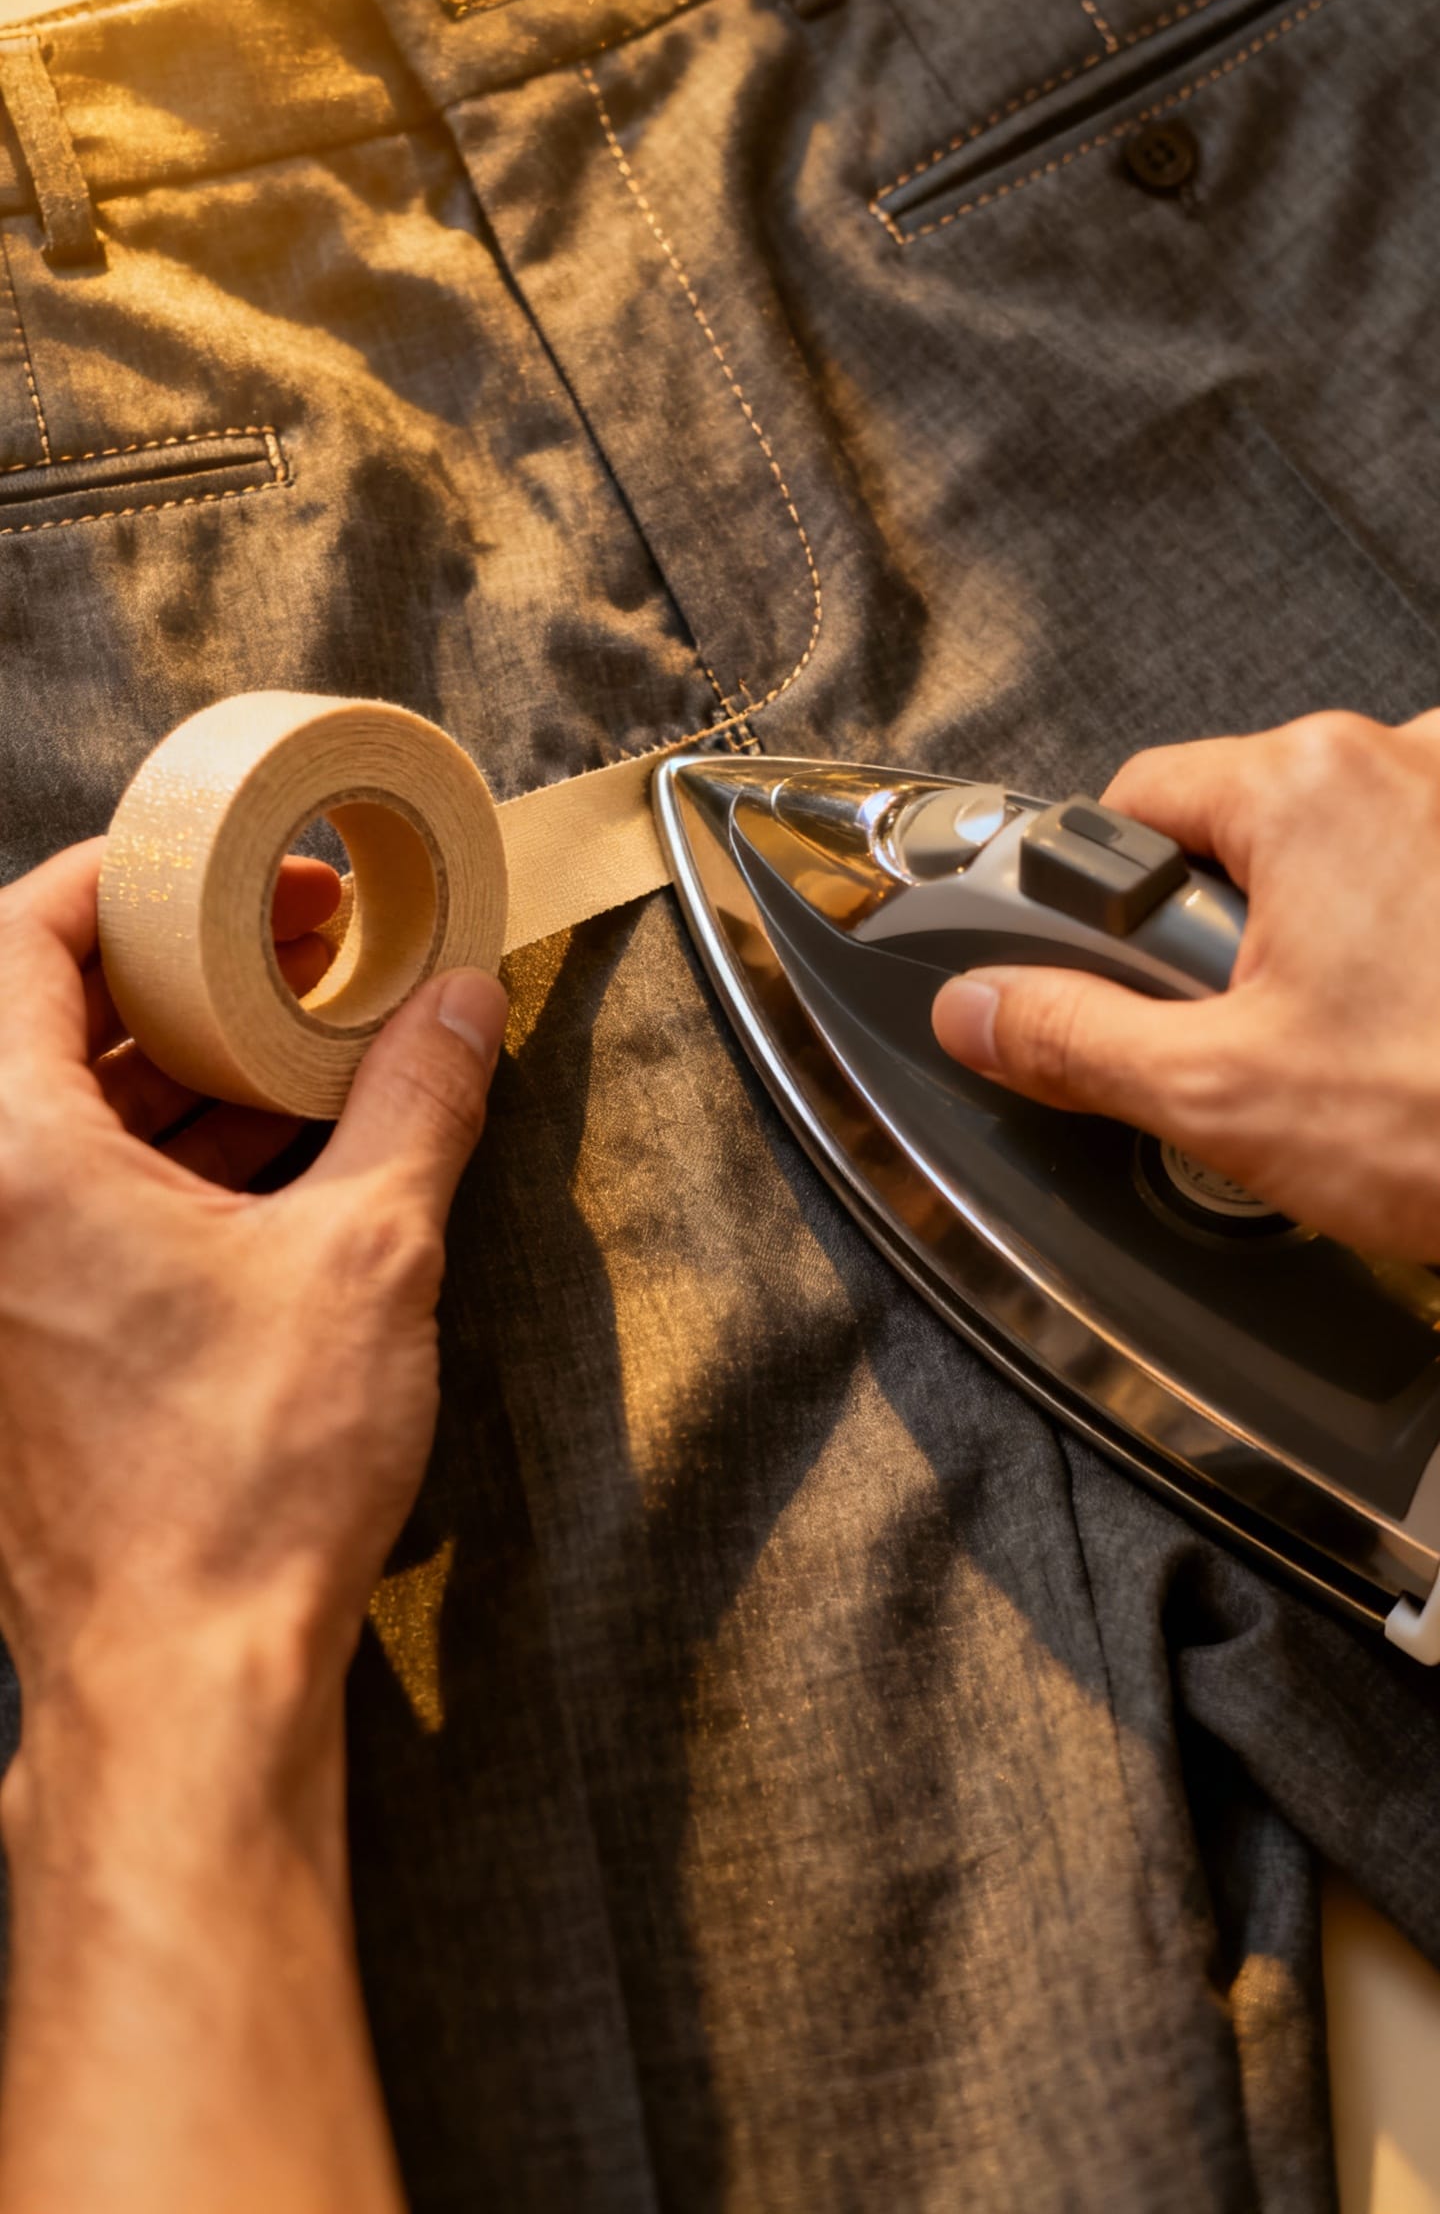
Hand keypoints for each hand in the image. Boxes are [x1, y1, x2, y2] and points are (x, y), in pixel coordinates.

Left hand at [0, 835, 507, 2213]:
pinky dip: (157, 1157)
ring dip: (173, 1068)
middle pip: (40, 1024)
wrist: (185, 1684)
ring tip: (303, 1048)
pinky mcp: (12, 1359)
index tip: (220, 873)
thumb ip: (416, 1103)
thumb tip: (459, 1005)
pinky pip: (66, 1204)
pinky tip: (275, 1157)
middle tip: (290, 955)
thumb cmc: (246, 1484)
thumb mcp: (369, 1255)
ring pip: (56, 1121)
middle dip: (174, 975)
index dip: (126, 881)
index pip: (22, 939)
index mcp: (11, 1160)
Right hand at [931, 710, 1439, 1258]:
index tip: (1115, 977)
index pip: (1133, 801)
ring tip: (1364, 1045)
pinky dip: (1410, 936)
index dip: (1104, 904)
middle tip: (1260, 1038)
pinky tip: (1425, 1027)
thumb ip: (1074, 1039)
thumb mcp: (1224, 1096)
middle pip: (1244, 826)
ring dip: (1330, 935)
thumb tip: (980, 1009)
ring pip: (1344, 855)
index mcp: (1309, 783)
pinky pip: (1422, 873)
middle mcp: (1410, 757)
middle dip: (1230, 932)